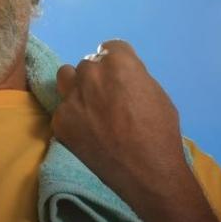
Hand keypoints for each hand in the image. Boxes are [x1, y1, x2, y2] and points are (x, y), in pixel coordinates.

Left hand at [51, 39, 189, 211]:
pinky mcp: (60, 120)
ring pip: (66, 77)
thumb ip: (134, 77)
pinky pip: (63, 109)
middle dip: (97, 78)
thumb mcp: (156, 93)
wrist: (148, 173)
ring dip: (76, 87)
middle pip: (88, 65)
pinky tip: (87, 134)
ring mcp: (72, 97)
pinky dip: (72, 118)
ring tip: (89, 108)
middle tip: (107, 100)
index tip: (120, 78)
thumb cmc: (160, 132)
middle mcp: (90, 73)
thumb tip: (121, 75)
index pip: (110, 47)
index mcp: (118, 63)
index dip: (117, 63)